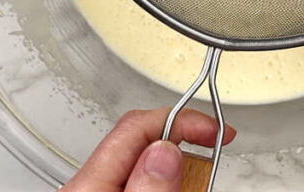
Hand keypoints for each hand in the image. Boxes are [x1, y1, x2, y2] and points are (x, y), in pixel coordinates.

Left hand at [61, 108, 235, 191]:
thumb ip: (150, 188)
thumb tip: (167, 150)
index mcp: (88, 185)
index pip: (138, 125)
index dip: (183, 119)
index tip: (217, 130)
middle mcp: (87, 187)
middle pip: (142, 141)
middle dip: (184, 143)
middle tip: (214, 153)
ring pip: (142, 164)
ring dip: (176, 167)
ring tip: (198, 180)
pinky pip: (135, 181)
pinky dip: (163, 181)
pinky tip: (177, 187)